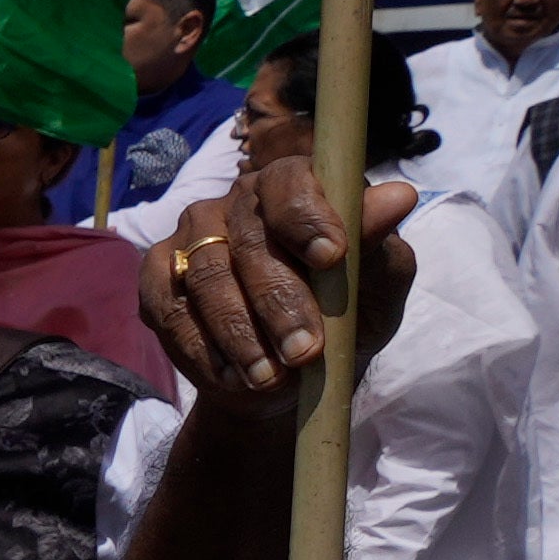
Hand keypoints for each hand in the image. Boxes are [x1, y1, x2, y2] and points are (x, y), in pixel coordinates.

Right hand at [129, 162, 419, 428]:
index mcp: (294, 188)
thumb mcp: (378, 291)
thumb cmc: (343, 320)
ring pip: (206, 275)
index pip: (290, 182)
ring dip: (240, 333)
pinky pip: (169, 307)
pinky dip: (200, 347)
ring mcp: (192, 236)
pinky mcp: (159, 276)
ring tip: (269, 378)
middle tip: (304, 351)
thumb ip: (380, 246)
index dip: (306, 216)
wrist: (290, 375)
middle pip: (248, 240)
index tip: (331, 257)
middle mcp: (237, 202)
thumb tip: (399, 196)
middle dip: (277, 300)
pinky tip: (230, 376)